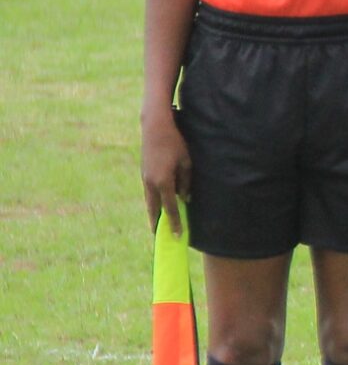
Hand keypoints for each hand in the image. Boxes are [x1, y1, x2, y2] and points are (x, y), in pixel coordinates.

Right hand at [141, 105, 190, 230]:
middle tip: (161, 237)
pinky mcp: (144, 173)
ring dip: (154, 214)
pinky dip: (153, 202)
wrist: (155, 127)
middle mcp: (150, 183)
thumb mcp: (186, 162)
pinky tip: (157, 206)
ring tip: (157, 226)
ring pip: (150, 201)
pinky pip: (149, 192)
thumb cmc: (175, 143)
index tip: (178, 235)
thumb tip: (185, 198)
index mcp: (163, 181)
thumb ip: (186, 182)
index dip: (174, 222)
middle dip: (158, 223)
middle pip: (155, 208)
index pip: (170, 207)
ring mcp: (145, 178)